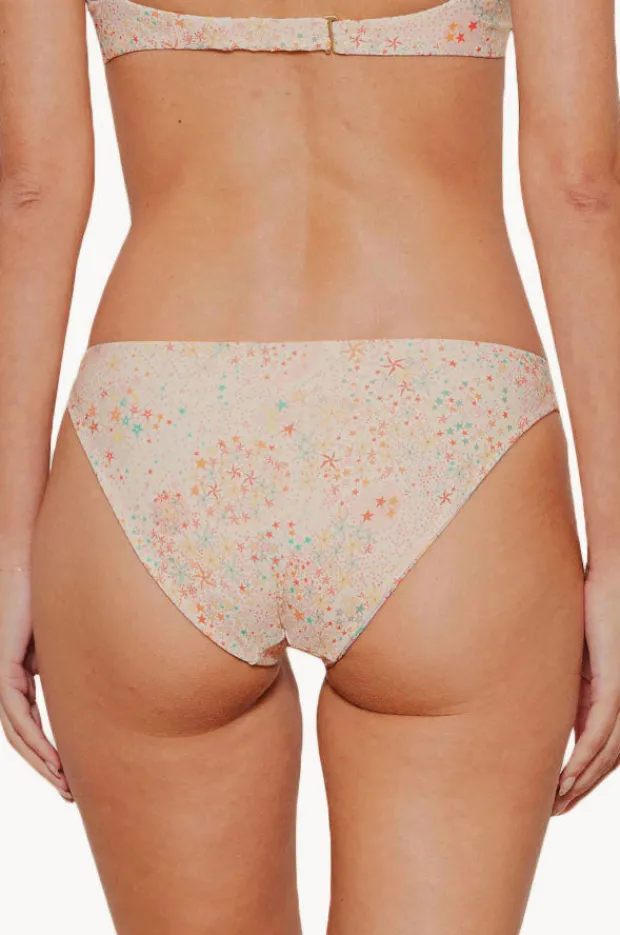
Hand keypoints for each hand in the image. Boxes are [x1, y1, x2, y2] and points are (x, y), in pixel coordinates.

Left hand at [0, 567, 72, 800]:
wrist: (32, 558)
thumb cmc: (57, 586)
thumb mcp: (70, 635)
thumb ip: (74, 660)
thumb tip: (106, 680)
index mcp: (22, 669)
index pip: (33, 720)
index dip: (50, 749)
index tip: (72, 772)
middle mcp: (7, 676)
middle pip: (23, 735)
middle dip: (46, 767)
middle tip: (69, 795)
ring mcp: (2, 673)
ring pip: (17, 733)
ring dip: (41, 763)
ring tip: (64, 786)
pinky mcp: (3, 667)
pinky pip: (17, 715)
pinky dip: (34, 741)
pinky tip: (53, 759)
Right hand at [553, 560, 619, 814]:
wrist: (611, 574)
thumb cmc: (589, 602)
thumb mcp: (573, 650)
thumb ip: (568, 678)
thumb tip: (541, 699)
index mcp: (611, 693)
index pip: (603, 747)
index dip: (584, 775)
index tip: (559, 794)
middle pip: (607, 761)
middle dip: (581, 789)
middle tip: (555, 811)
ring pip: (606, 755)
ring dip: (581, 783)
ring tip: (557, 803)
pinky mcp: (615, 684)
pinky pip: (600, 732)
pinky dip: (584, 759)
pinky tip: (568, 777)